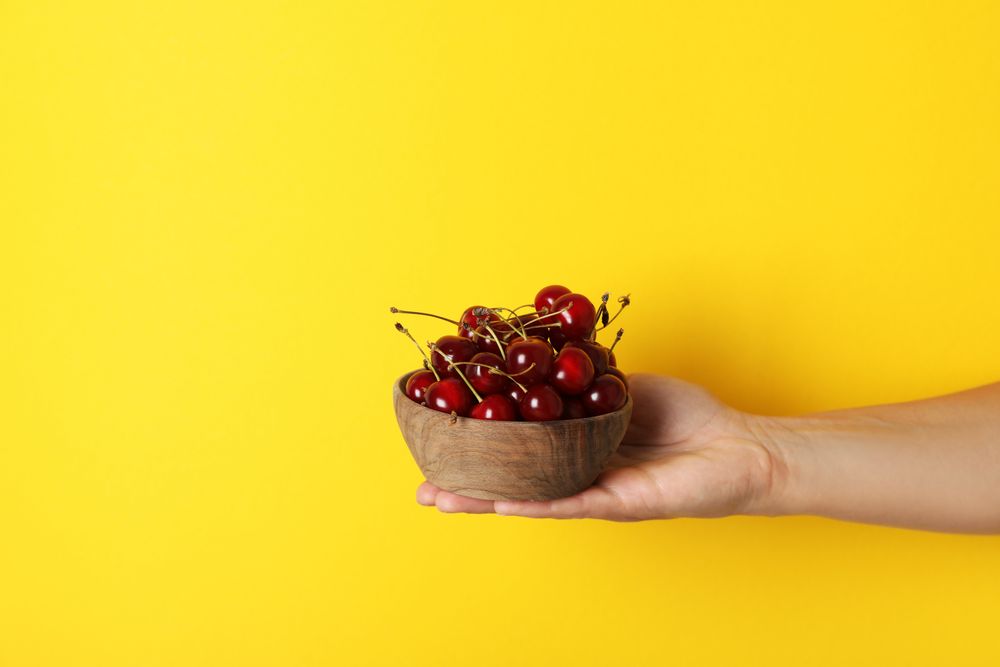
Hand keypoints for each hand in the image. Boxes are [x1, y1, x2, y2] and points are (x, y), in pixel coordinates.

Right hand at [416, 374, 785, 519]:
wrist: (737, 445)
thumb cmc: (688, 416)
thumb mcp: (623, 385)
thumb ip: (585, 378)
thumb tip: (547, 355)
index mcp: (576, 444)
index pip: (519, 446)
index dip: (480, 445)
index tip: (441, 438)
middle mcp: (577, 471)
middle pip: (513, 479)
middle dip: (466, 482)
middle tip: (423, 486)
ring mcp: (592, 490)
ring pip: (528, 497)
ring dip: (483, 501)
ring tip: (441, 500)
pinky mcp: (615, 502)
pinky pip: (566, 502)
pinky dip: (531, 501)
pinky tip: (498, 502)